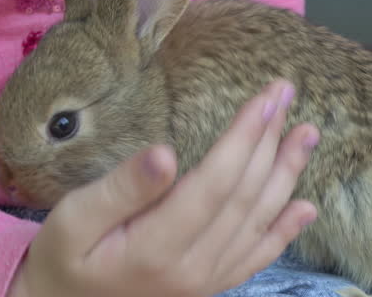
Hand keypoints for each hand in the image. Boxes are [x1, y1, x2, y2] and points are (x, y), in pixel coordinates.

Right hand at [8, 79, 320, 296]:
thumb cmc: (64, 256)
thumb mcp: (74, 218)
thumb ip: (122, 188)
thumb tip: (166, 153)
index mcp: (158, 247)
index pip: (215, 182)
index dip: (243, 138)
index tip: (263, 98)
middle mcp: (193, 268)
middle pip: (244, 196)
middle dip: (269, 140)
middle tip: (285, 93)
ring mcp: (206, 281)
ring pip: (258, 221)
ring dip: (286, 174)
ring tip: (307, 134)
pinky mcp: (210, 286)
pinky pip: (256, 257)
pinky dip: (285, 231)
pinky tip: (305, 207)